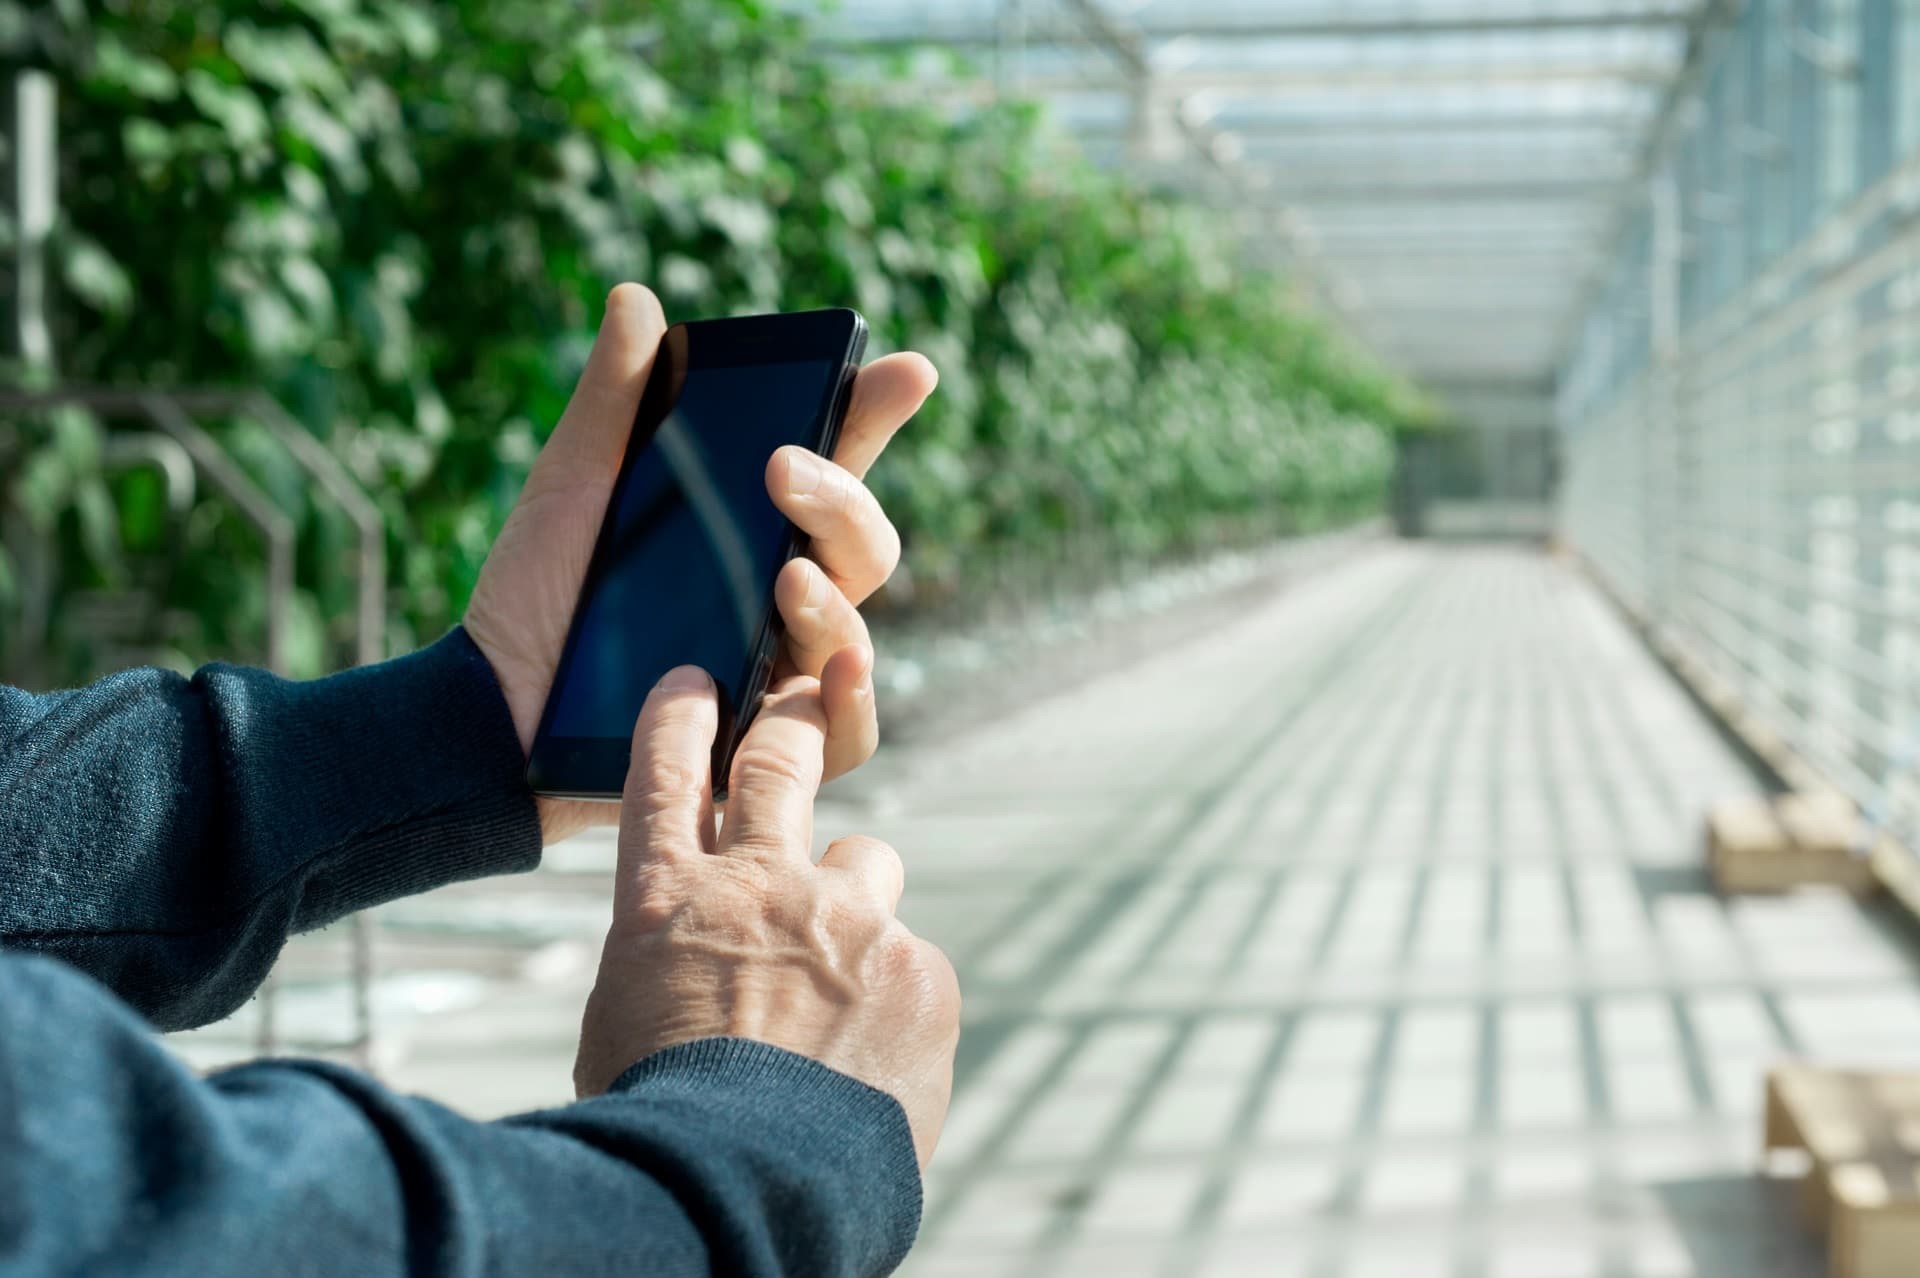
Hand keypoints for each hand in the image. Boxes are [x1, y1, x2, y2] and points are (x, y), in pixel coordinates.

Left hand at [465, 284, 936, 843]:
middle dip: (842, 502)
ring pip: (855, 634)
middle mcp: (784, 594)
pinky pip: (842, 734)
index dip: (877, 414)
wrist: (487, 709)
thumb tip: (635, 299)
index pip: (837, 460)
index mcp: (754, 523)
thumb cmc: (538, 592)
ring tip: (786, 579)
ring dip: (832, 599)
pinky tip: (825, 676)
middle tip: (786, 469)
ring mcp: (781, 671)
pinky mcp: (765, 747)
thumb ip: (613, 400)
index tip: (908, 369)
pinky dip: (847, 706)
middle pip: (863, 545)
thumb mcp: (571, 485)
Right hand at [573, 665, 960, 1169]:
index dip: (677, 720)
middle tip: (809, 691)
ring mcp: (850, 919)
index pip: (662, 778)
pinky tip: (872, 1064)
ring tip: (840, 982)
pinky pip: (914, 964)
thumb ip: (675, 961)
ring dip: (857, 899)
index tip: (693, 680)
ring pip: (872, 862)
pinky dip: (896, 1002)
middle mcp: (763, 884)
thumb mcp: (627, 1024)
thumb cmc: (662, 1118)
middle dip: (794, 717)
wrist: (747, 1186)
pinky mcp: (921, 969)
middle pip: (781, 761)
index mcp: (668, 901)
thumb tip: (705, 962)